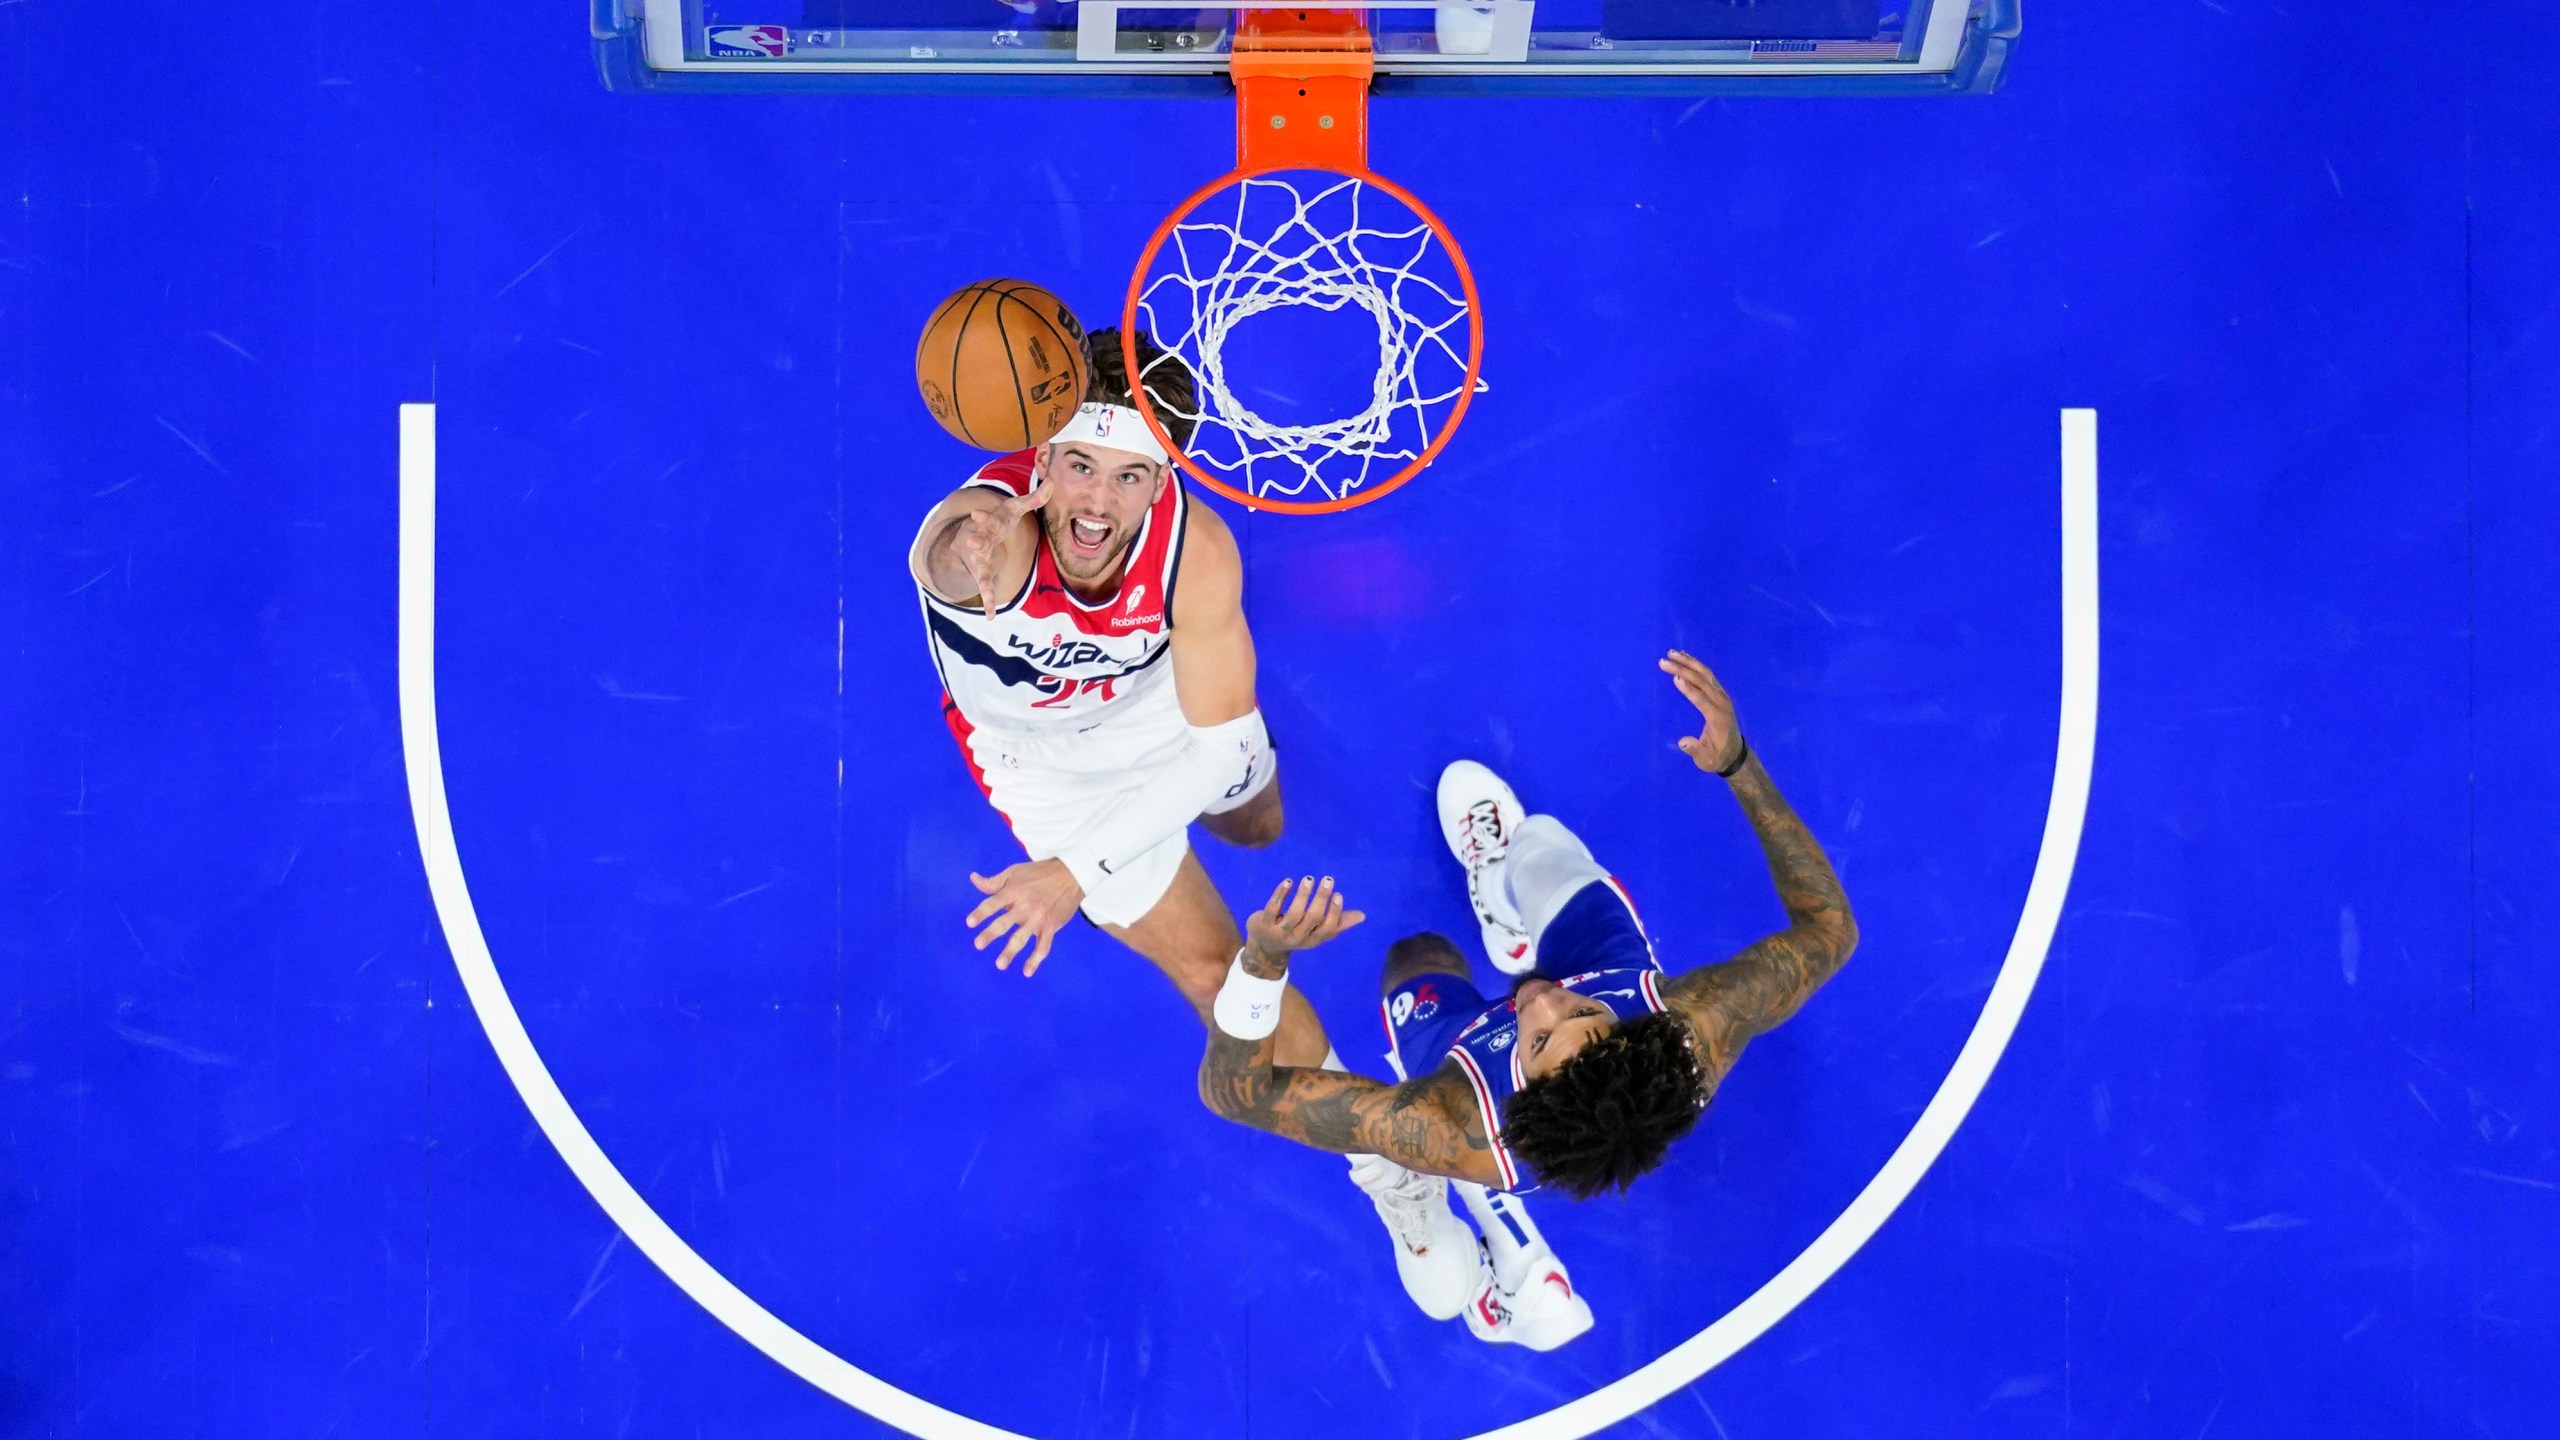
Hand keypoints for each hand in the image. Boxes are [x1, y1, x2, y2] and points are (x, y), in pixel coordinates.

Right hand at [948, 482, 1051, 618]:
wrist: (971, 534)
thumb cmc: (997, 521)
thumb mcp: (1014, 508)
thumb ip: (1034, 498)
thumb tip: (1054, 483)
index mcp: (989, 524)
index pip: (987, 519)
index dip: (983, 517)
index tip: (976, 513)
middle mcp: (980, 541)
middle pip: (977, 541)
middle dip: (974, 541)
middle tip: (971, 541)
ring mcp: (979, 559)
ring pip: (979, 569)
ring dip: (981, 578)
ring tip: (984, 591)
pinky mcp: (981, 572)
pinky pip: (985, 588)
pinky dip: (988, 602)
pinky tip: (991, 616)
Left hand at [966, 857, 1083, 975]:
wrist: (1072, 875)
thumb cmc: (1040, 873)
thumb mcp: (1015, 872)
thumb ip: (993, 881)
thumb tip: (973, 878)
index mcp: (1014, 892)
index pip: (993, 904)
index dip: (981, 913)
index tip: (970, 923)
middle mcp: (1025, 906)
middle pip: (1004, 922)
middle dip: (991, 934)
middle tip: (978, 944)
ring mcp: (1038, 918)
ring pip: (1022, 937)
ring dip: (1010, 951)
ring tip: (1000, 964)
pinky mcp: (1051, 926)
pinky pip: (1043, 946)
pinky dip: (1036, 960)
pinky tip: (1027, 971)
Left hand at [1242, 876, 1365, 972]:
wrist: (1263, 948)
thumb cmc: (1296, 934)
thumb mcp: (1315, 932)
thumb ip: (1337, 923)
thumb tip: (1362, 915)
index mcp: (1312, 940)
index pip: (1327, 929)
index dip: (1334, 913)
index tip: (1338, 894)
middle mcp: (1297, 938)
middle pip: (1312, 919)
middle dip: (1321, 898)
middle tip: (1328, 879)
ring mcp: (1279, 932)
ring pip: (1293, 914)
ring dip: (1302, 895)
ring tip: (1309, 879)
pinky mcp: (1264, 924)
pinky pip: (1273, 908)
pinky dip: (1281, 894)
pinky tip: (1289, 881)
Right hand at [1660, 650, 1745, 773]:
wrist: (1734, 754)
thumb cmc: (1716, 757)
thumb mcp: (1706, 760)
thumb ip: (1695, 750)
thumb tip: (1683, 742)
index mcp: (1717, 717)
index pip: (1702, 699)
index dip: (1688, 689)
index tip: (1675, 677)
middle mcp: (1721, 702)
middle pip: (1702, 681)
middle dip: (1683, 669)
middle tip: (1664, 661)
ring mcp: (1722, 696)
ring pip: (1705, 674)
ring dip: (1689, 662)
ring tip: (1671, 653)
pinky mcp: (1720, 693)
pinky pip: (1708, 675)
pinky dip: (1695, 665)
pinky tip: (1685, 658)